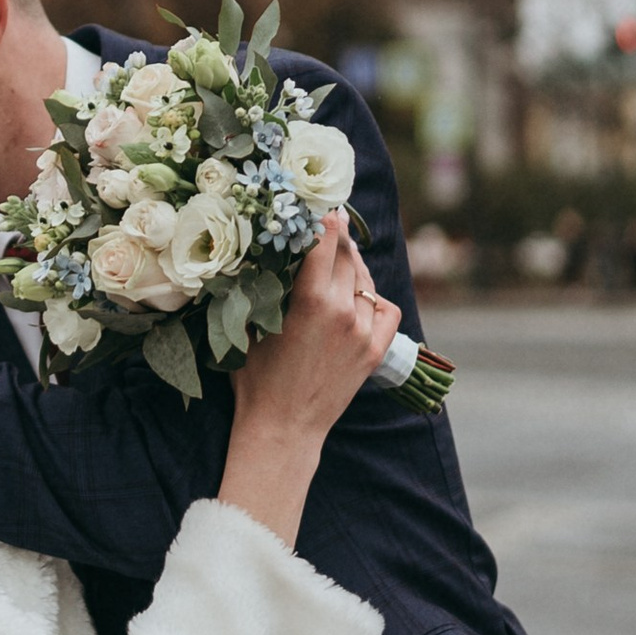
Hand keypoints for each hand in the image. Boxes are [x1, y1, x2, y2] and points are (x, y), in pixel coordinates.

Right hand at [218, 214, 400, 547]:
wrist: (283, 428)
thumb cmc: (255, 379)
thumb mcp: (250, 326)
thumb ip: (261, 288)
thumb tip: (260, 253)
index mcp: (310, 300)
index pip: (323, 244)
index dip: (323, 221)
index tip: (322, 206)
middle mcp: (343, 311)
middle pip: (347, 257)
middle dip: (337, 238)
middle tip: (329, 222)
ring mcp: (363, 332)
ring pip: (366, 281)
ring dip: (354, 267)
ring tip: (341, 259)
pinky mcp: (375, 352)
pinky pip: (386, 310)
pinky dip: (374, 299)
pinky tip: (360, 297)